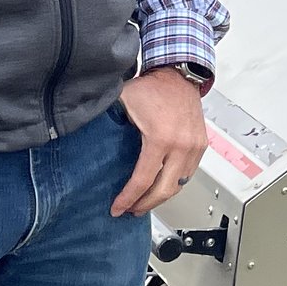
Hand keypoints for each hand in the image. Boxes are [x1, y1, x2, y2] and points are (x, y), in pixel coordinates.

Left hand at [113, 67, 206, 216]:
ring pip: (179, 185)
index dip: (128, 198)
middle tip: (130, 210)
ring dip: (161, 197)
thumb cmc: (152, 88)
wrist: (178, 75)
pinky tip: (161, 185)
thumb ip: (107, 124)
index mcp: (161, 138)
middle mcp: (182, 145)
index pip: (143, 180)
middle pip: (164, 190)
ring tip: (144, 201)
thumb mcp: (123, 104)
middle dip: (145, 204)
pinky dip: (174, 183)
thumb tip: (85, 141)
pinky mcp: (201, 145)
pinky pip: (189, 174)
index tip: (117, 208)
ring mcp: (194, 147)